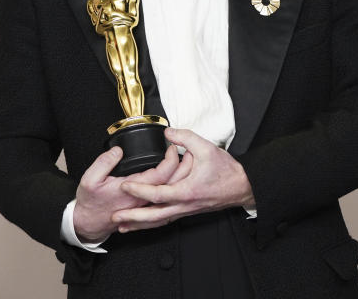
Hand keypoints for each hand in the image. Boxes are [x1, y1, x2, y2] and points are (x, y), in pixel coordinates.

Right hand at [72, 144, 179, 242]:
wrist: (89, 222)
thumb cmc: (90, 201)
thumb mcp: (90, 179)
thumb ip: (104, 163)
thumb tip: (118, 150)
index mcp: (132, 190)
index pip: (160, 175)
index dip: (169, 160)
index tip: (171, 146)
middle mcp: (143, 200)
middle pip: (172, 184)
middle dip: (183, 166)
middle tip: (185, 151)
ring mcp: (146, 205)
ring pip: (172, 192)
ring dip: (182, 177)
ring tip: (188, 162)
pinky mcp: (146, 207)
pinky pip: (167, 199)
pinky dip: (176, 188)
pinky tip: (180, 180)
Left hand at [113, 128, 255, 232]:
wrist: (242, 186)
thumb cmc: (226, 171)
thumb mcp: (206, 147)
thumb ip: (185, 137)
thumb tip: (167, 133)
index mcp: (188, 191)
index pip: (158, 193)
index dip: (140, 190)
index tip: (125, 185)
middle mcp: (185, 204)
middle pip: (155, 216)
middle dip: (134, 218)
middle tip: (115, 217)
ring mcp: (186, 210)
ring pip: (159, 221)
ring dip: (140, 224)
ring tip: (122, 226)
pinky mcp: (187, 210)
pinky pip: (166, 219)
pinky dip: (152, 223)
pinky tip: (142, 223)